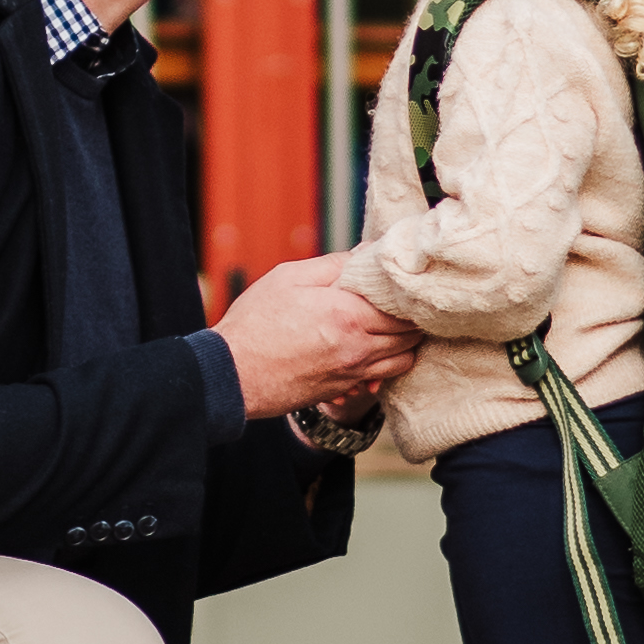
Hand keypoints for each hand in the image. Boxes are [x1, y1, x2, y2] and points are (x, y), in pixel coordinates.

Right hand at [215, 254, 422, 417]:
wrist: (232, 373)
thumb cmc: (255, 322)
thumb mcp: (288, 278)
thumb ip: (333, 265)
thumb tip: (365, 254)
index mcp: (348, 315)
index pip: (403, 307)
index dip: (407, 294)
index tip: (401, 285)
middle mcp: (358, 348)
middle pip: (410, 334)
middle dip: (412, 318)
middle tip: (402, 303)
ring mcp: (352, 374)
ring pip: (403, 360)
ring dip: (405, 343)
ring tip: (391, 327)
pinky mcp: (342, 390)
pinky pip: (381, 379)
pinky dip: (387, 365)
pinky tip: (372, 351)